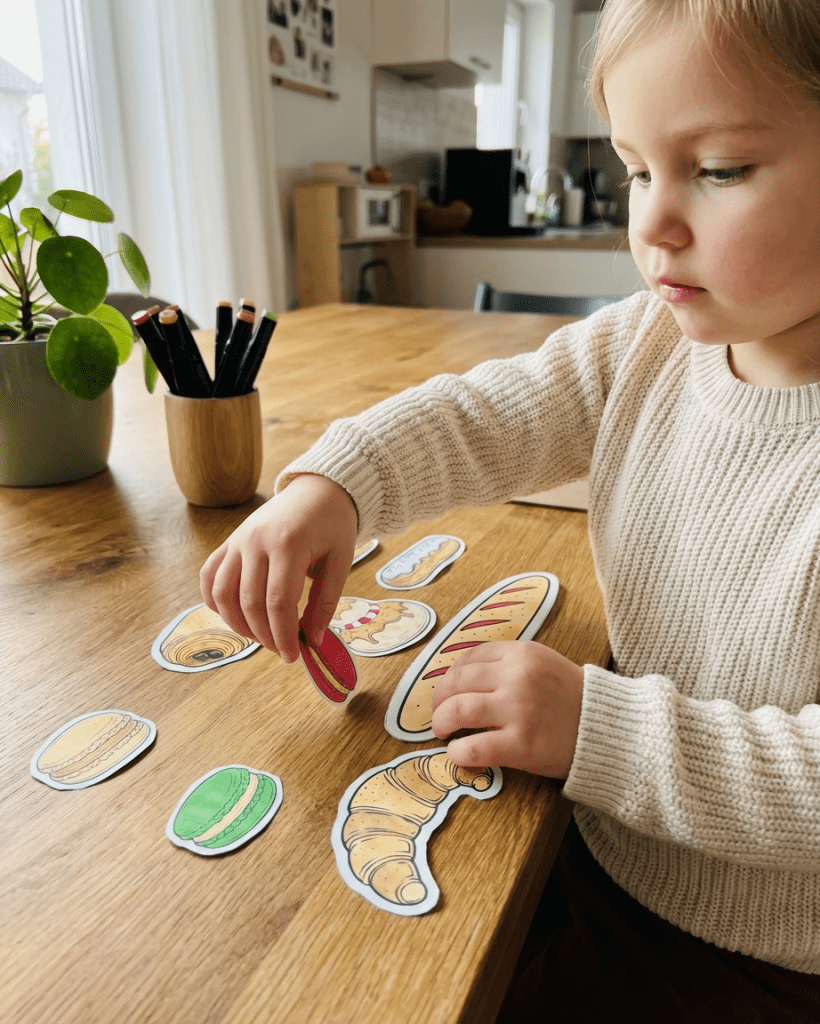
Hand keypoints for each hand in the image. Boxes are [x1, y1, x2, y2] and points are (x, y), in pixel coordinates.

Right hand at [200, 474, 358, 662]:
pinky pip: (209, 575)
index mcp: (288, 544)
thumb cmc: (333, 525)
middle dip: (264, 635)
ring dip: (238, 624)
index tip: (293, 656)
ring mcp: (238, 540)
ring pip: (222, 594)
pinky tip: (234, 616)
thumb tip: (312, 639)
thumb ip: (325, 602)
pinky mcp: (230, 541)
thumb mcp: (341, 561)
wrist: (318, 488)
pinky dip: (214, 601)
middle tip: (282, 650)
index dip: (283, 635)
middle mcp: (256, 541)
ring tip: (261, 636)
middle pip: (249, 602)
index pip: (278, 602)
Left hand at [430, 641, 583, 777]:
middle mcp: (517, 677)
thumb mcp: (544, 665)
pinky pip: (473, 746)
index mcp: (522, 654)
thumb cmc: (574, 699)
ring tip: (442, 731)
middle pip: (457, 682)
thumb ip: (509, 667)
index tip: (447, 689)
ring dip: (441, 721)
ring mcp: (518, 710)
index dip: (450, 675)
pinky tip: (459, 754)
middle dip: (439, 699)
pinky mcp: (521, 744)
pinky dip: (458, 752)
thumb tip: (464, 679)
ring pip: (457, 710)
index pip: (469, 658)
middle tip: (439, 713)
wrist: (611, 730)